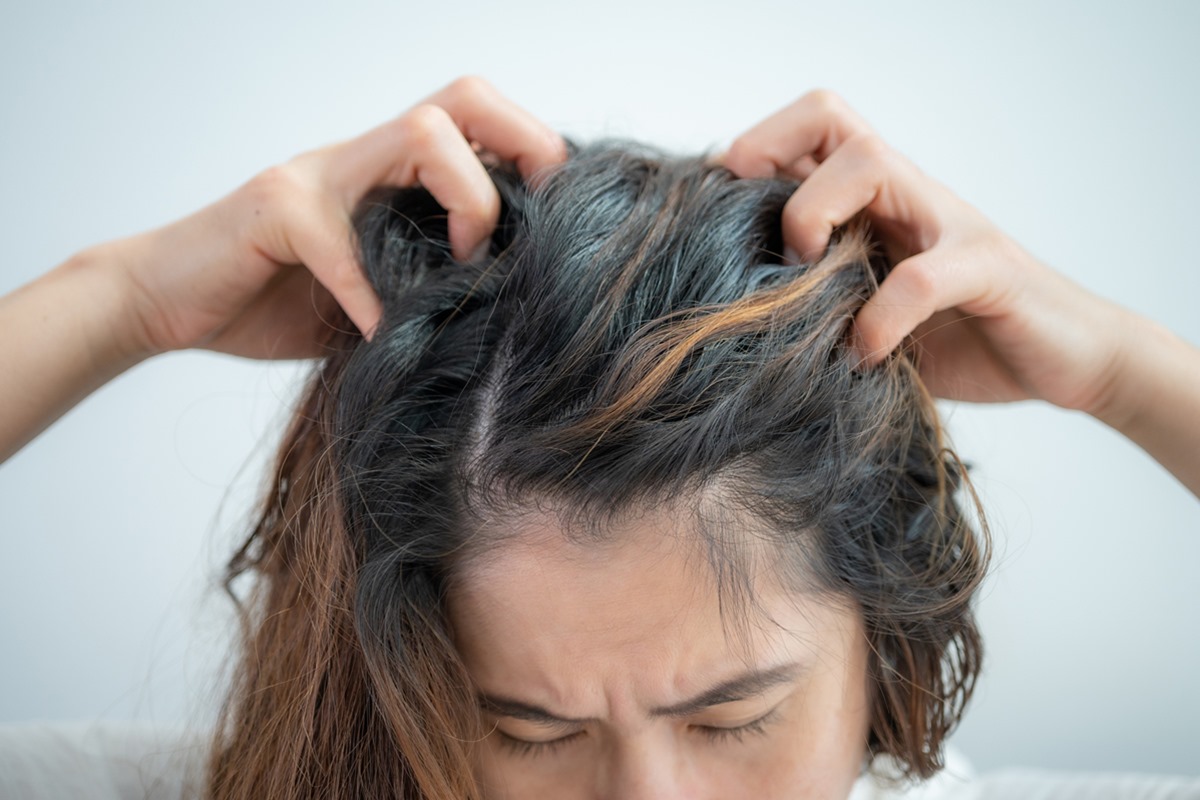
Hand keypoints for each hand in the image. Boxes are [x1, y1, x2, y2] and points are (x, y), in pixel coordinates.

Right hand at [113, 76, 565, 358]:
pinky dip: (370, 295)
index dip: (536, 155)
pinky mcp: (274, 208)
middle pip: (463, 99)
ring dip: (464, 200)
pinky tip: (377, 334)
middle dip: (521, 149)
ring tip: (463, 265)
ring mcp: (318, 174)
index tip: (563, 222)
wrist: (170, 301)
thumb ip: (430, 283)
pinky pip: (339, 241)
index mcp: (392, 173)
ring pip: (417, 134)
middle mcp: (362, 158)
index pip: (482, 122)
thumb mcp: (378, 292)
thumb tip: (515, 314)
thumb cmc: (280, 300)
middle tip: (530, 228)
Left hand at [722, 90, 1132, 416]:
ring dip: (817, 216)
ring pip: (872, 163)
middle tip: (769, 243)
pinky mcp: (989, 270)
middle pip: (833, 119)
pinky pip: (925, 278)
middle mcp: (909, 195)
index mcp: (878, 199)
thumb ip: (819, 297)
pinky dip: (882, 318)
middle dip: (774, 162)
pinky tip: (865, 355)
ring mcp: (950, 224)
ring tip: (806, 285)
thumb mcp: (869, 312)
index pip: (813, 125)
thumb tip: (730, 310)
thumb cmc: (954, 336)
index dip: (758, 149)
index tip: (724, 212)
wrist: (1061, 359)